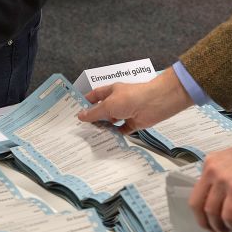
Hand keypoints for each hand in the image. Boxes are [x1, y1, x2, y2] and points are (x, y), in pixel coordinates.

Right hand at [77, 67, 192, 133]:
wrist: (155, 103)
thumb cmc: (132, 97)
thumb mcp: (108, 105)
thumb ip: (94, 112)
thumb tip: (81, 116)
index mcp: (111, 91)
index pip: (95, 96)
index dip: (85, 102)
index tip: (75, 111)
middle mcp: (118, 101)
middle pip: (103, 110)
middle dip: (94, 118)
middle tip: (81, 128)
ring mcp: (126, 112)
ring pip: (111, 122)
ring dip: (104, 128)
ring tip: (91, 137)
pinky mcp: (133, 122)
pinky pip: (122, 130)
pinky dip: (116, 135)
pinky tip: (107, 140)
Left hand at [190, 126, 231, 231]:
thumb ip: (223, 178)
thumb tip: (224, 200)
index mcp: (210, 163)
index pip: (196, 191)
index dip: (199, 210)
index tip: (205, 219)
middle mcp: (212, 171)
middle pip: (197, 204)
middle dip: (204, 221)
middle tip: (212, 230)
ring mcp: (223, 180)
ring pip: (211, 211)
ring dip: (217, 226)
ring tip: (225, 231)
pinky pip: (228, 214)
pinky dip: (231, 223)